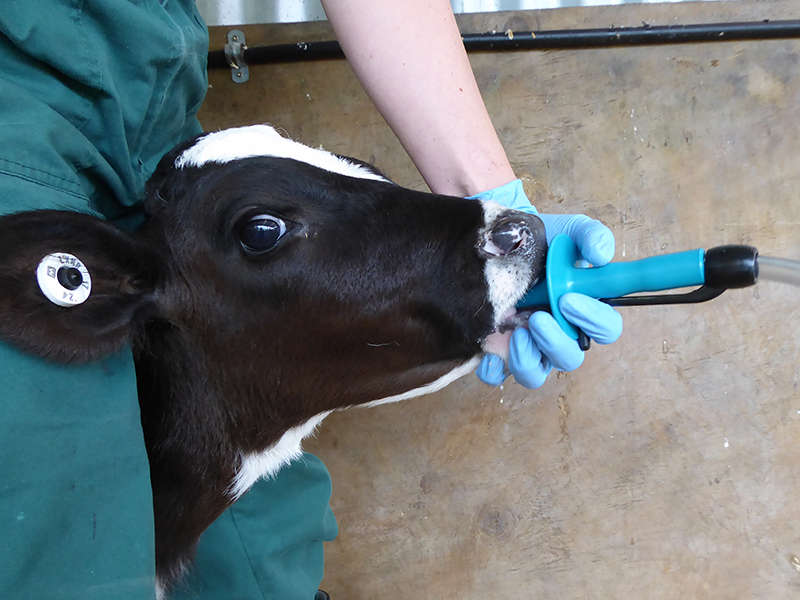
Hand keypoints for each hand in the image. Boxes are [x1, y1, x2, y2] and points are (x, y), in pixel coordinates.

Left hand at [471, 180, 622, 387]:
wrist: (500, 241)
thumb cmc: (540, 240)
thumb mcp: (568, 231)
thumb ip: (591, 236)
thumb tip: (600, 255)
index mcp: (582, 309)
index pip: (605, 329)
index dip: (593, 320)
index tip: (568, 298)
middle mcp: (558, 332)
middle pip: (570, 358)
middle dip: (555, 341)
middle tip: (538, 317)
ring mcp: (528, 344)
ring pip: (535, 373)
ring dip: (527, 360)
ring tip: (516, 334)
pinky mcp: (497, 349)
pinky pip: (496, 373)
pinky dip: (492, 370)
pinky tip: (487, 351)